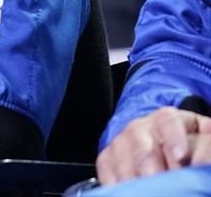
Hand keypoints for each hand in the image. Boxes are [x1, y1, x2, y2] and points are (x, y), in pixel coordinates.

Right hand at [96, 107, 210, 184]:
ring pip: (122, 158)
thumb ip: (206, 147)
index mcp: (166, 119)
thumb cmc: (187, 149)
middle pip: (142, 145)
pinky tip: (131, 192)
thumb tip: (203, 161)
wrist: (163, 152)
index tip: (181, 156)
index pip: (168, 121)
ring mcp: (121, 143)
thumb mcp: (202, 141)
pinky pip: (107, 170)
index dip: (174, 137)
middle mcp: (140, 128)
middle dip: (152, 167)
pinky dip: (118, 184)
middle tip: (164, 185)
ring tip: (148, 192)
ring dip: (135, 179)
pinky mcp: (107, 159)